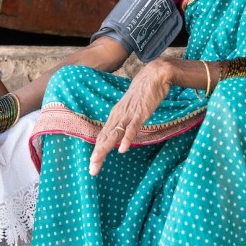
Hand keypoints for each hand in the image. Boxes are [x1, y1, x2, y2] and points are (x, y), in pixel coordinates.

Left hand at [89, 61, 172, 175]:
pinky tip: (122, 149)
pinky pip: (132, 128)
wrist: (153, 75)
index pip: (103, 136)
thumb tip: (121, 133)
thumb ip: (125, 120)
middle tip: (92, 170)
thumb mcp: (130, 109)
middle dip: (98, 154)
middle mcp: (118, 115)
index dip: (98, 150)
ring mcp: (128, 114)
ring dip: (105, 149)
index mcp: (115, 115)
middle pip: (105, 138)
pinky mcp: (140, 113)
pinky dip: (127, 138)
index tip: (93, 164)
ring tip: (98, 161)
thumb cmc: (143, 93)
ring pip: (114, 134)